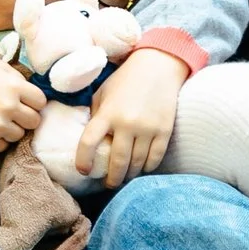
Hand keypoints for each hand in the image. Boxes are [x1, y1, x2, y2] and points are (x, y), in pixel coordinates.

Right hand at [0, 52, 45, 152]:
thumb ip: (17, 76)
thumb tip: (32, 85)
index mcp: (15, 86)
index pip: (40, 102)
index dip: (32, 102)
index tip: (23, 101)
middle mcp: (9, 106)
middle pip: (34, 121)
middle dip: (24, 117)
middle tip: (11, 112)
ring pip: (19, 135)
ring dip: (10, 129)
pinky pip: (2, 146)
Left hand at [79, 47, 188, 187]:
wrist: (159, 66)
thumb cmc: (126, 79)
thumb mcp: (103, 92)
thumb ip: (95, 115)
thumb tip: (89, 140)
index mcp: (107, 113)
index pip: (88, 142)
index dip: (83, 160)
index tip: (83, 171)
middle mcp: (127, 123)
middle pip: (117, 162)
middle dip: (112, 179)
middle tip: (109, 184)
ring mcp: (147, 128)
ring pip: (137, 164)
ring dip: (129, 174)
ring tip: (125, 177)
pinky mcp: (165, 130)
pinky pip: (155, 158)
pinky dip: (147, 168)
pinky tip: (142, 169)